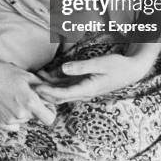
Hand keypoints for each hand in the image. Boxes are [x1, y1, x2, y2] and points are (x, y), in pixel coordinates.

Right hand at [0, 55, 55, 131]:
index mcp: (30, 102)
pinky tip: (6, 104)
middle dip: (35, 109)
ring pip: (24, 120)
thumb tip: (53, 97)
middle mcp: (21, 115)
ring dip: (23, 111)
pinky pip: (13, 124)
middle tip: (26, 95)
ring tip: (13, 96)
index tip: (44, 104)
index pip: (50, 118)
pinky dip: (13, 117)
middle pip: (36, 118)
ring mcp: (9, 121)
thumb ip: (44, 88)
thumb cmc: (6, 73)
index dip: (49, 111)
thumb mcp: (28, 76)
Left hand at [35, 44, 160, 103]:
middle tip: (28, 85)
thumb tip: (63, 67)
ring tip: (33, 78)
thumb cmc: (118, 66)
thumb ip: (81, 66)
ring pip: (61, 91)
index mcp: (87, 89)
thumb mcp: (100, 63)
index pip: (63, 94)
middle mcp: (84, 92)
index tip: (35, 87)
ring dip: (48, 86)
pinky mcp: (84, 84)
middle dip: (44, 92)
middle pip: (59, 96)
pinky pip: (67, 85)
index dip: (48, 92)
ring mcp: (84, 89)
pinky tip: (45, 74)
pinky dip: (55, 81)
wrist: (131, 70)